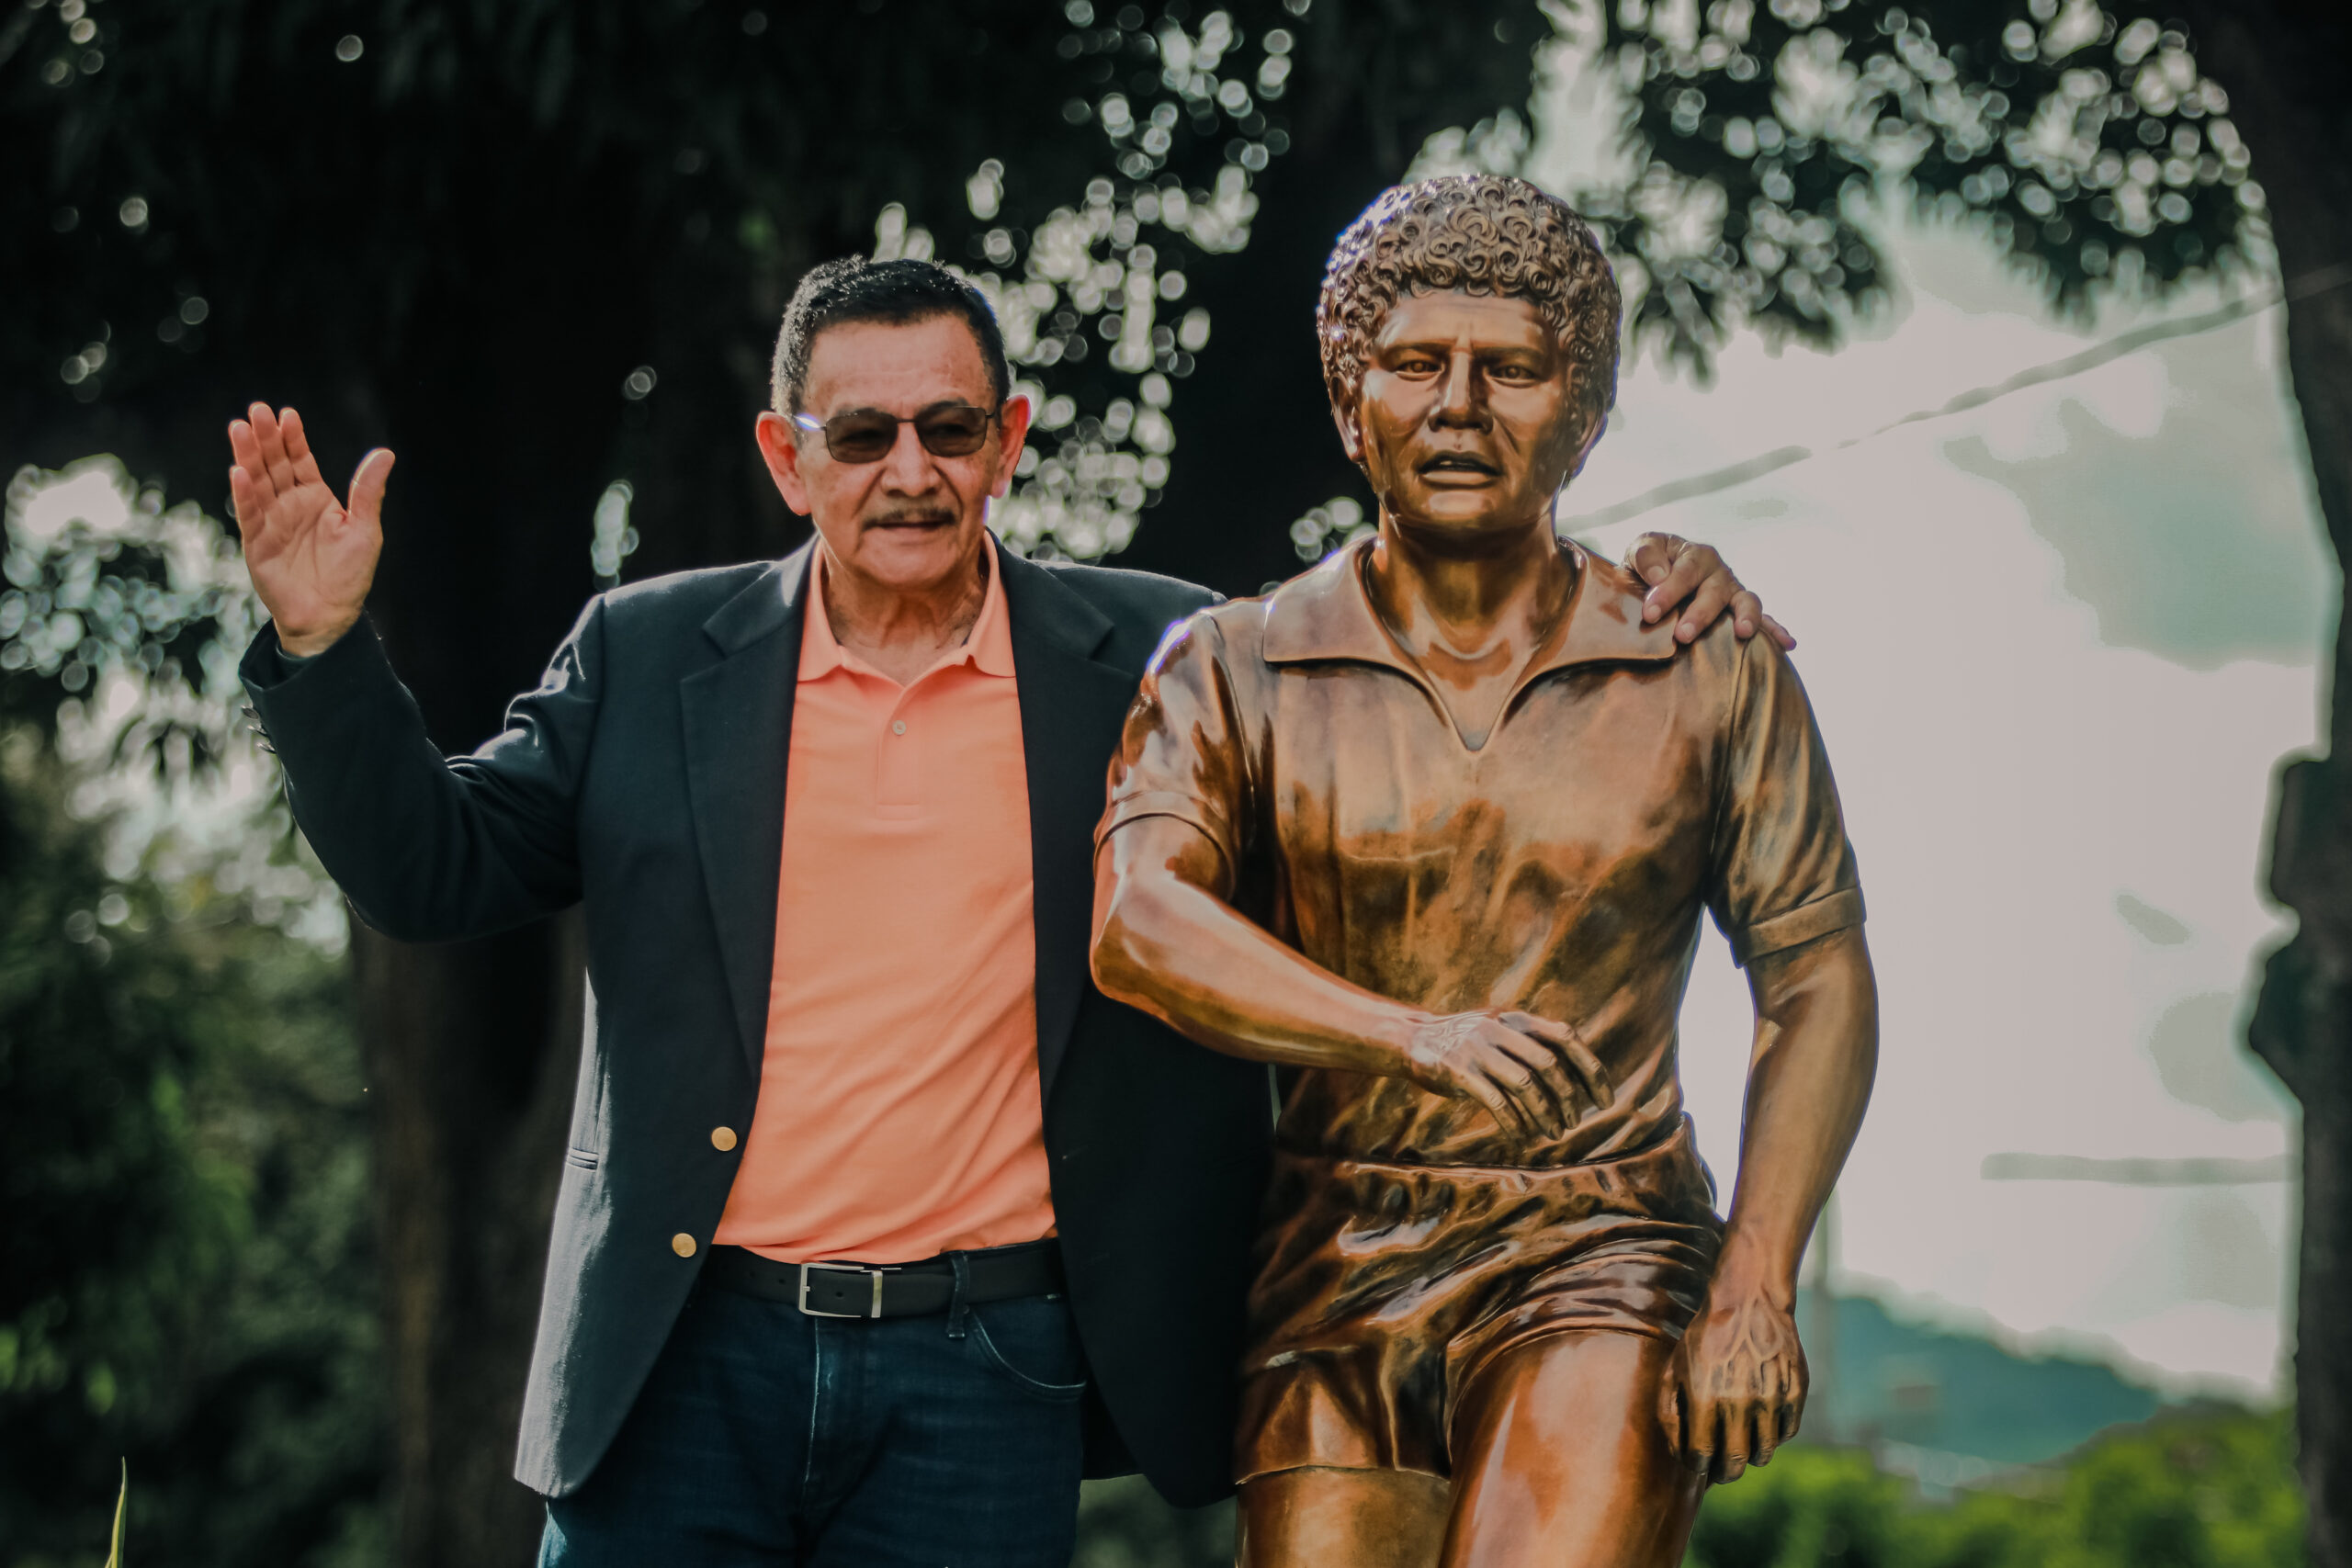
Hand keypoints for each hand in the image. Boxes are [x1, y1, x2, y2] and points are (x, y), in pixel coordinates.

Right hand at [228, 402, 391, 656]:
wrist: (329, 616)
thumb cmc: (350, 575)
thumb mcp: (365, 529)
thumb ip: (368, 492)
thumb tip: (385, 453)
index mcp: (316, 498)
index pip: (300, 460)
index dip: (293, 438)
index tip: (287, 414)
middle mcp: (289, 505)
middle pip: (274, 464)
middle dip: (265, 437)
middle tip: (257, 410)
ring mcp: (271, 521)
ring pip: (257, 482)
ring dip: (247, 456)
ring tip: (239, 428)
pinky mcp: (256, 542)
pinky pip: (250, 513)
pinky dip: (244, 493)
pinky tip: (239, 471)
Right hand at [1397, 1010, 1611, 1140]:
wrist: (1413, 1038)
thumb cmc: (1468, 1043)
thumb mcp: (1501, 1031)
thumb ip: (1532, 1046)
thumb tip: (1578, 1079)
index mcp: (1517, 1018)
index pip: (1566, 1037)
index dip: (1590, 1069)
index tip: (1605, 1100)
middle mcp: (1500, 1028)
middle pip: (1548, 1064)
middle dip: (1568, 1098)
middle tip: (1573, 1124)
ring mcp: (1478, 1048)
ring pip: (1525, 1085)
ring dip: (1544, 1114)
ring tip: (1553, 1135)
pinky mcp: (1458, 1071)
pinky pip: (1496, 1102)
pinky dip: (1514, 1123)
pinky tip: (1522, 1139)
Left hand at [1623, 534, 1793, 649]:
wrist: (1656, 575)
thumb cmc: (1650, 563)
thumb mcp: (1642, 548)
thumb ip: (1646, 555)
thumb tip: (1660, 575)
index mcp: (1696, 555)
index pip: (1685, 572)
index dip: (1669, 591)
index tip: (1650, 613)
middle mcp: (1719, 573)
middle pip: (1715, 591)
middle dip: (1700, 613)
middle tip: (1683, 635)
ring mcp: (1733, 592)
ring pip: (1745, 602)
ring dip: (1746, 617)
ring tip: (1743, 633)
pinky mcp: (1739, 611)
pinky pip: (1763, 620)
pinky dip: (1775, 630)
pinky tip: (1787, 644)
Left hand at [1658, 1287, 1806, 1482]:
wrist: (1748, 1301)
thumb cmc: (1703, 1339)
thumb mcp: (1673, 1369)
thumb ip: (1669, 1413)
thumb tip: (1680, 1453)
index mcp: (1705, 1399)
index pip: (1701, 1458)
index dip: (1698, 1466)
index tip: (1700, 1461)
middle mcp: (1740, 1404)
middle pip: (1735, 1465)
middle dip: (1725, 1472)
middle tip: (1722, 1468)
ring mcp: (1772, 1399)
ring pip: (1763, 1455)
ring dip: (1751, 1455)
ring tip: (1742, 1442)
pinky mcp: (1796, 1393)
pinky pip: (1787, 1433)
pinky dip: (1774, 1434)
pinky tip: (1762, 1419)